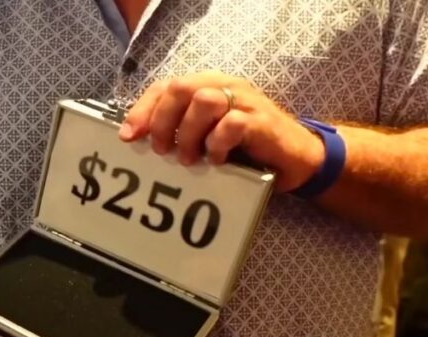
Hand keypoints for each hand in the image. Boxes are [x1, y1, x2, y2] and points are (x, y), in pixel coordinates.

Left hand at [119, 71, 324, 191]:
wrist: (298, 157)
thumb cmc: (248, 148)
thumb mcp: (210, 136)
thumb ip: (182, 131)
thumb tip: (141, 143)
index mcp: (209, 86)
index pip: (167, 86)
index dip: (143, 109)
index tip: (128, 136)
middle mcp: (226, 87)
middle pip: (181, 87)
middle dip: (162, 121)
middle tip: (161, 150)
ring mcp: (246, 101)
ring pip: (204, 100)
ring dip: (187, 133)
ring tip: (189, 158)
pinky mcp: (262, 122)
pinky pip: (232, 124)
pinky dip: (217, 144)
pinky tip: (216, 160)